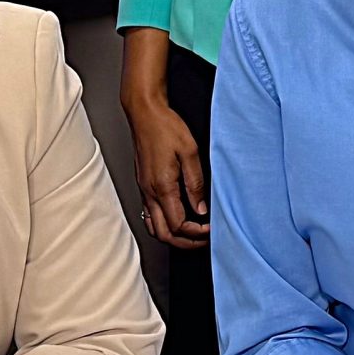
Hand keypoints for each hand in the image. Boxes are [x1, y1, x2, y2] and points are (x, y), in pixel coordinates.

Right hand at [125, 92, 208, 248]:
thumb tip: (201, 209)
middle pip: (164, 234)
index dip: (196, 233)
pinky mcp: (142, 184)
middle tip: (204, 238)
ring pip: (154, 227)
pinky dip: (164, 223)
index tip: (211, 228)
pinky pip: (150, 214)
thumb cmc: (165, 126)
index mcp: (162, 186)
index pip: (178, 225)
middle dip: (185, 242)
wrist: (144, 112)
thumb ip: (196, 183)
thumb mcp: (190, 152)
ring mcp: (143, 189)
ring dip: (173, 235)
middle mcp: (149, 192)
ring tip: (192, 232)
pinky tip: (177, 216)